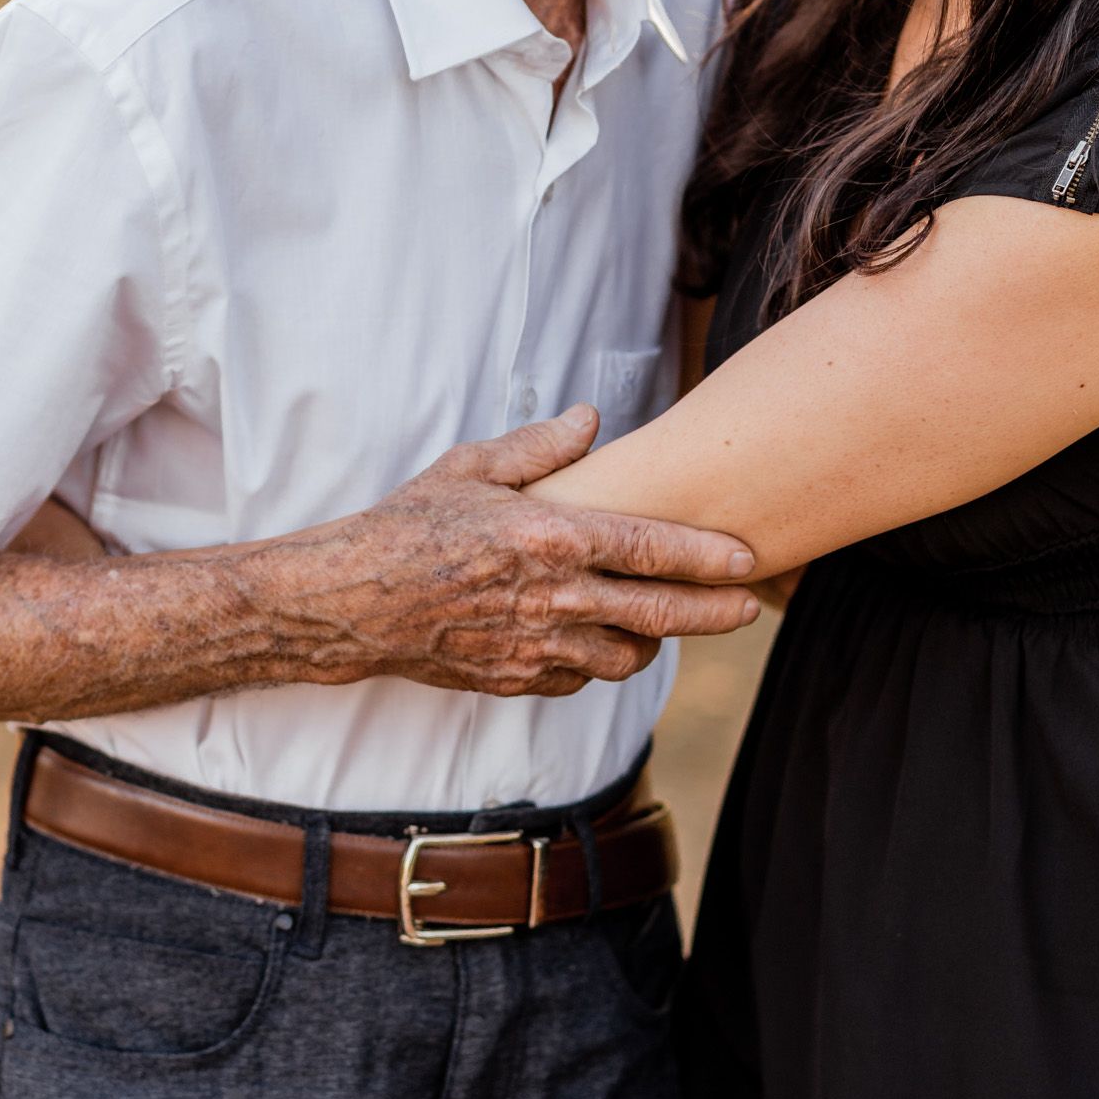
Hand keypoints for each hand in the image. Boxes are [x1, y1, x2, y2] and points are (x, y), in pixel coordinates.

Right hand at [275, 405, 759, 699]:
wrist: (351, 602)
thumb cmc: (409, 526)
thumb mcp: (472, 467)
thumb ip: (540, 446)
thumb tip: (589, 418)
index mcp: (550, 539)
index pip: (652, 549)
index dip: (707, 556)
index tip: (747, 560)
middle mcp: (553, 598)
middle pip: (659, 614)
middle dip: (713, 613)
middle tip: (747, 610)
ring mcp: (536, 647)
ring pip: (625, 657)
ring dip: (653, 641)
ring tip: (665, 622)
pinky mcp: (515, 680)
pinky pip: (579, 679)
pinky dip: (598, 663)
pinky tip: (597, 642)